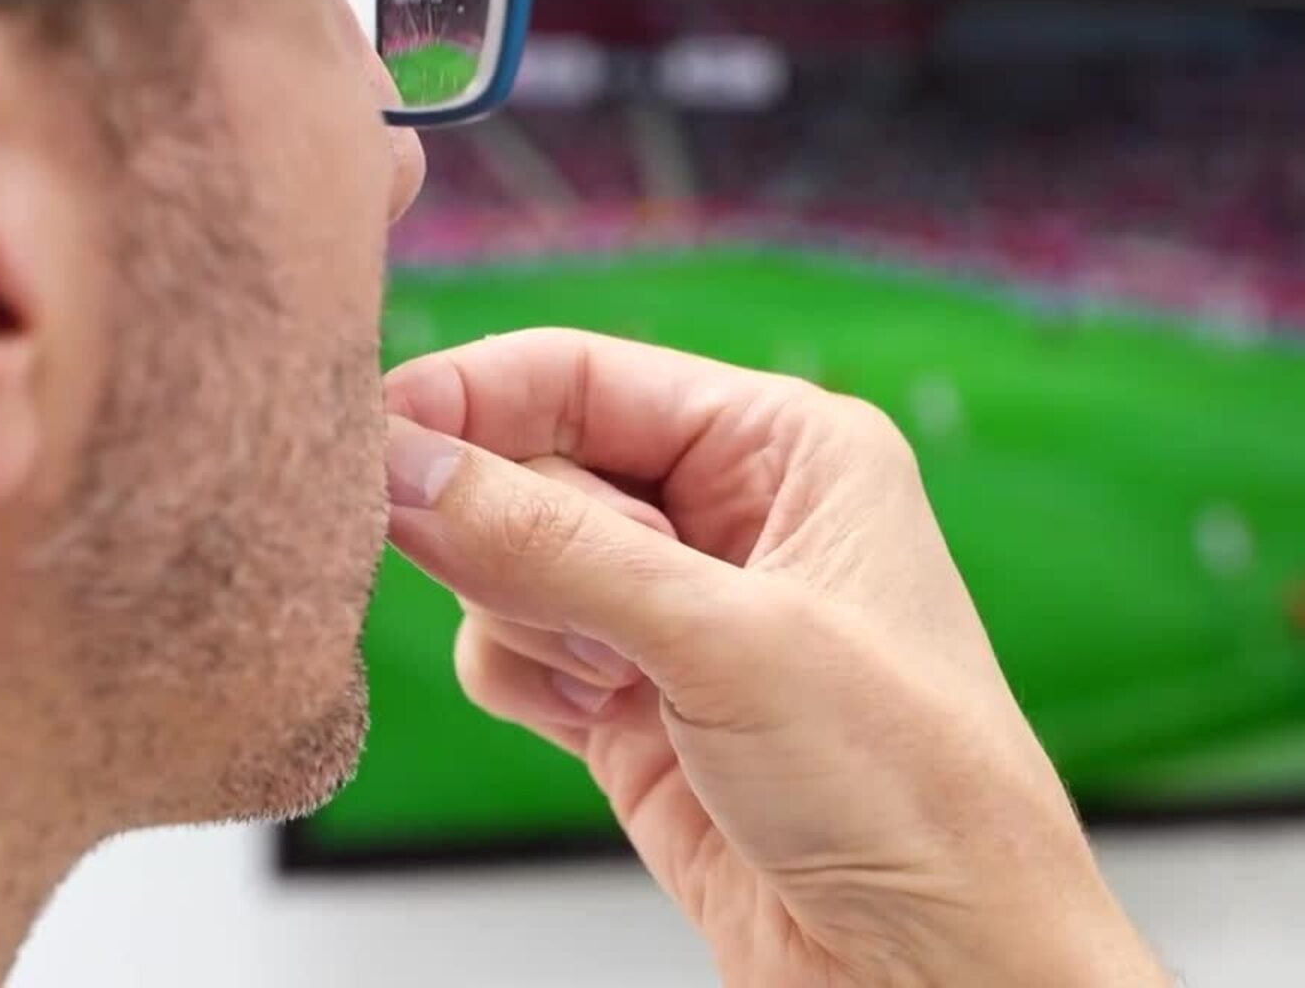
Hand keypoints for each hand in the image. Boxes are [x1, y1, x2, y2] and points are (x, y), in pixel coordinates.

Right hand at [384, 329, 1166, 987]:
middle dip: (522, 539)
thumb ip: (551, 546)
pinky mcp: (629, 702)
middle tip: (581, 617)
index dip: (472, 398)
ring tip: (618, 682)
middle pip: (533, 466)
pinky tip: (593, 721)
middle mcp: (727, 516)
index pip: (583, 375)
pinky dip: (521, 681)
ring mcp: (672, 613)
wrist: (931, 969)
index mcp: (783, 448)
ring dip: (528, 621)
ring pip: (509, 563)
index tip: (373, 436)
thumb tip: (405, 466)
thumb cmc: (915, 790)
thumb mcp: (728, 643)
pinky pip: (512, 650)